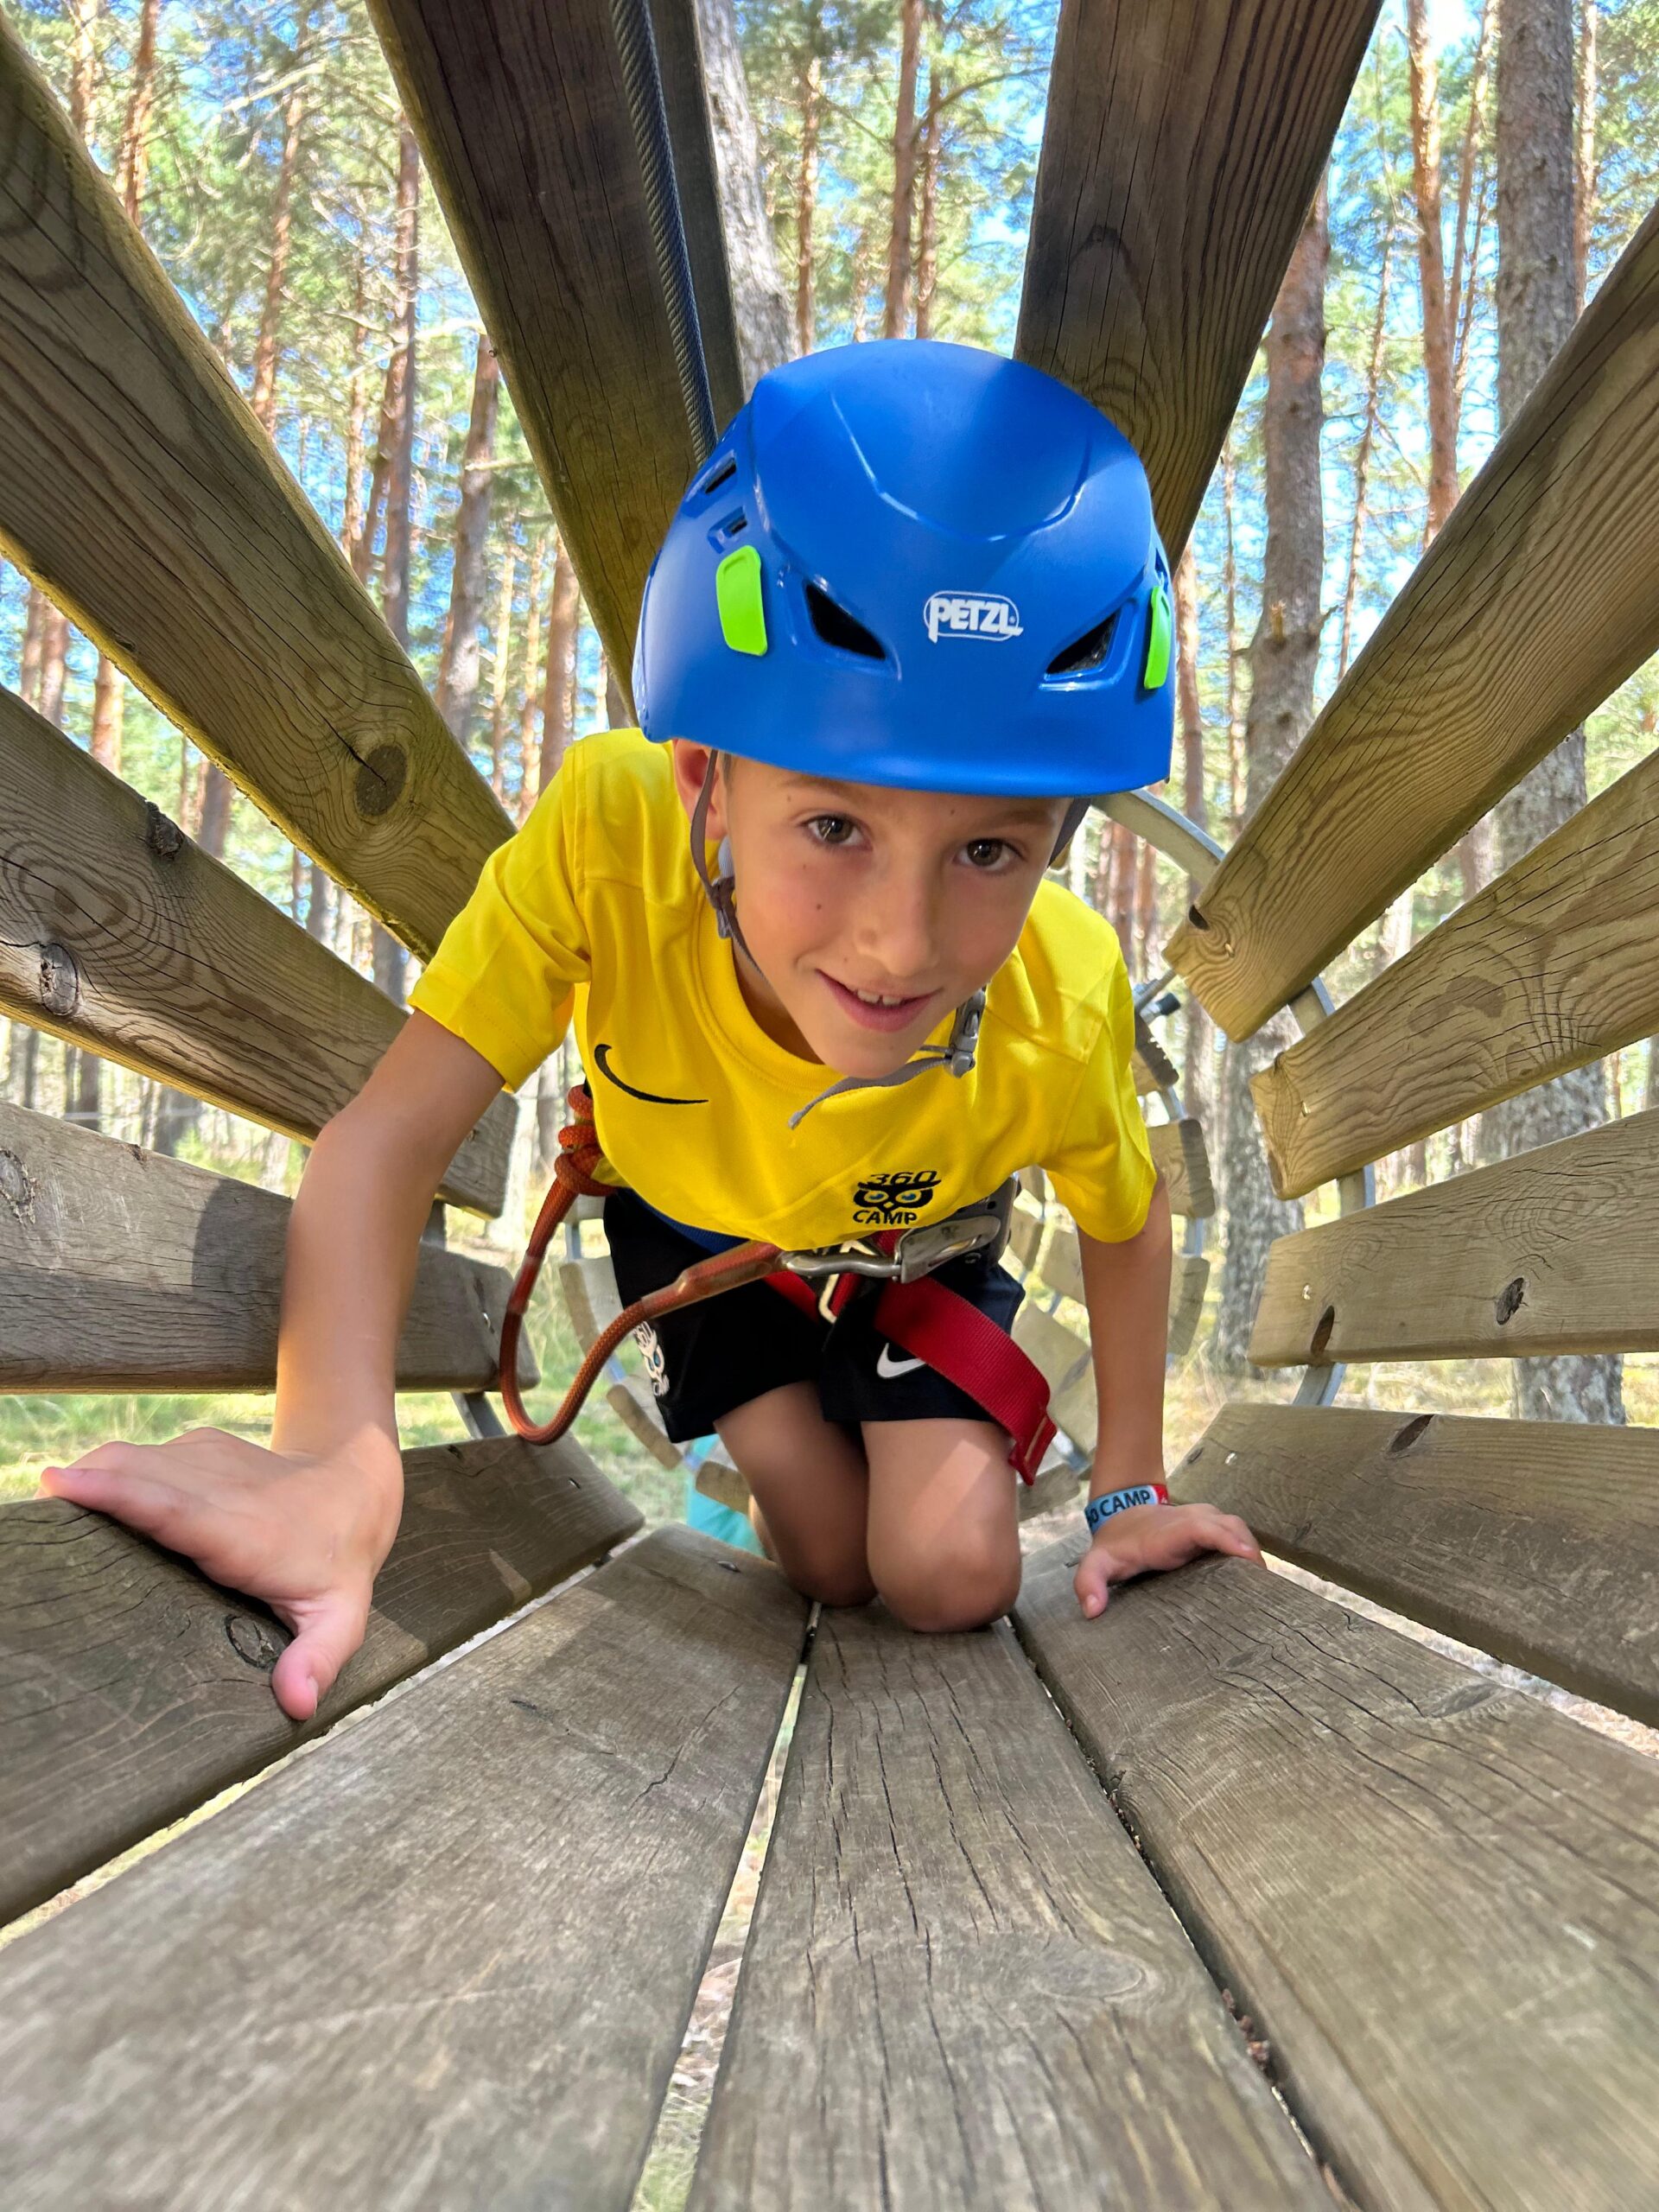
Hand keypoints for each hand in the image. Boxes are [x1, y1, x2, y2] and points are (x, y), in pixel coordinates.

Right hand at [40, 1428, 403, 1721]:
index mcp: (244, 1534)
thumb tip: (295, 1704)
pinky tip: (82, 1500)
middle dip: (83, 1490)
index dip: (118, 1495)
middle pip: (136, 1477)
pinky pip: (137, 1457)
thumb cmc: (337, 1565)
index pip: (173, 1509)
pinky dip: (104, 1475)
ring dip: (88, 1481)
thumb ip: (318, 1659)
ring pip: (130, 1459)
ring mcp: (206, 1459)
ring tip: (50, 1515)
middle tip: (35, 1520)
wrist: (355, 1486)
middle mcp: (220, 1487)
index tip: (65, 1487)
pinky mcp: (195, 1447)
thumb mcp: (341, 1618)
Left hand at [1073, 1498, 1261, 1618]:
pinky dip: (1248, 1551)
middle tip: (1267, 1586)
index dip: (1225, 1539)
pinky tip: (1258, 1579)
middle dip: (1248, 1550)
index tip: (1246, 1557)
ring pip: (1237, 1528)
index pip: (1201, 1527)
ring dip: (1252, 1551)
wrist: (1122, 1516)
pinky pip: (1236, 1535)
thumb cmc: (1114, 1546)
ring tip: (1268, 1587)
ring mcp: (1204, 1522)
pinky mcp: (1212, 1529)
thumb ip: (1089, 1583)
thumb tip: (1092, 1610)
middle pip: (1228, 1526)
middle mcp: (1191, 1521)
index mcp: (1167, 1532)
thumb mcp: (1095, 1563)